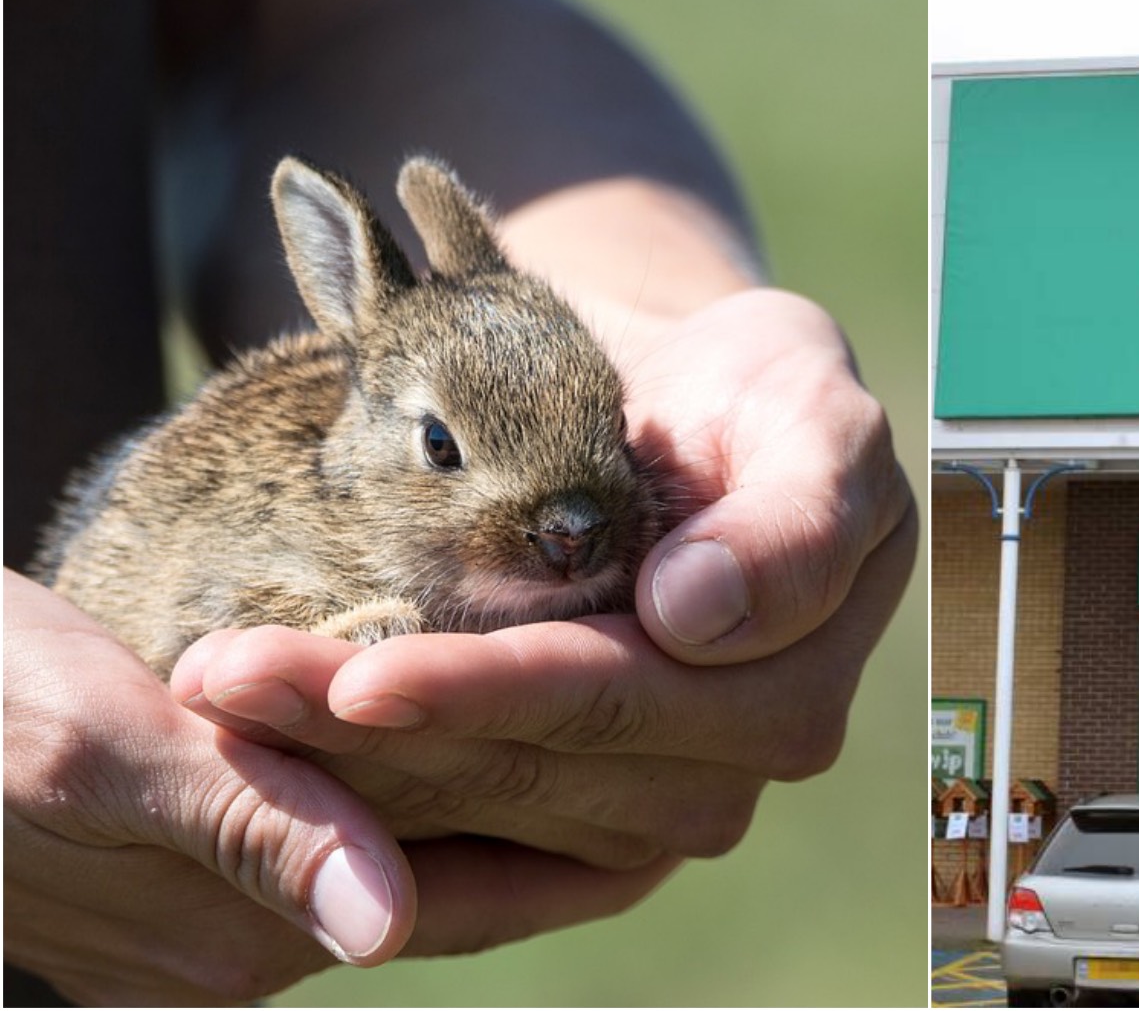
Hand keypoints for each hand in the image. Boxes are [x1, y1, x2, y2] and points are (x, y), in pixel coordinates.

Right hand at [6, 571, 684, 1004]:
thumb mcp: (87, 753)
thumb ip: (248, 829)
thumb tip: (384, 926)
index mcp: (242, 933)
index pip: (470, 892)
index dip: (584, 836)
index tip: (691, 778)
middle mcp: (246, 948)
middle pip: (458, 880)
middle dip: (573, 816)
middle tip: (698, 746)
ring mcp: (215, 917)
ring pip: (414, 851)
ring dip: (504, 792)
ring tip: (622, 720)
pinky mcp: (185, 866)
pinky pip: (348, 826)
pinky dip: (423, 775)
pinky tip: (475, 713)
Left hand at [174, 284, 915, 868]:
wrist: (708, 425)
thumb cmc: (762, 401)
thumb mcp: (817, 418)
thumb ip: (796, 517)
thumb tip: (693, 614)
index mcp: (801, 674)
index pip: (624, 695)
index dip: (492, 692)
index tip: (358, 678)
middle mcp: (744, 762)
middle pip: (538, 765)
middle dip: (375, 731)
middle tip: (222, 682)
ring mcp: (675, 803)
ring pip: (489, 808)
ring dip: (343, 768)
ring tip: (217, 697)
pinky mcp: (605, 823)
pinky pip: (478, 840)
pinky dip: (370, 811)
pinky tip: (270, 769)